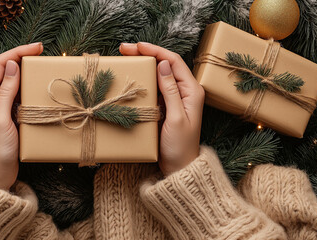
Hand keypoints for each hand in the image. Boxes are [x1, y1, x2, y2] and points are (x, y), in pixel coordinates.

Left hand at [0, 43, 43, 189]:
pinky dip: (28, 88)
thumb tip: (12, 64)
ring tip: (43, 68)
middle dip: (23, 58)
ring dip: (27, 73)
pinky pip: (18, 95)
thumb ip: (6, 91)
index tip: (37, 47)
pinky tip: (39, 87)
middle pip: (6, 69)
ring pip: (13, 81)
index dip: (17, 52)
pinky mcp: (7, 115)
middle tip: (43, 54)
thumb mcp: (0, 118)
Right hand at [119, 42, 204, 175]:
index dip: (155, 51)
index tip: (137, 46)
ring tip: (125, 59)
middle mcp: (185, 91)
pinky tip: (131, 78)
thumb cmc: (180, 146)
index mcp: (192, 91)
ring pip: (159, 74)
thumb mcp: (175, 118)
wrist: (180, 168)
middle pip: (165, 65)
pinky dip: (143, 79)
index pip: (173, 62)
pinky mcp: (166, 106)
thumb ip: (171, 91)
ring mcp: (175, 98)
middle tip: (124, 49)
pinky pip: (155, 87)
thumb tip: (163, 64)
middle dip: (146, 54)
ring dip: (143, 65)